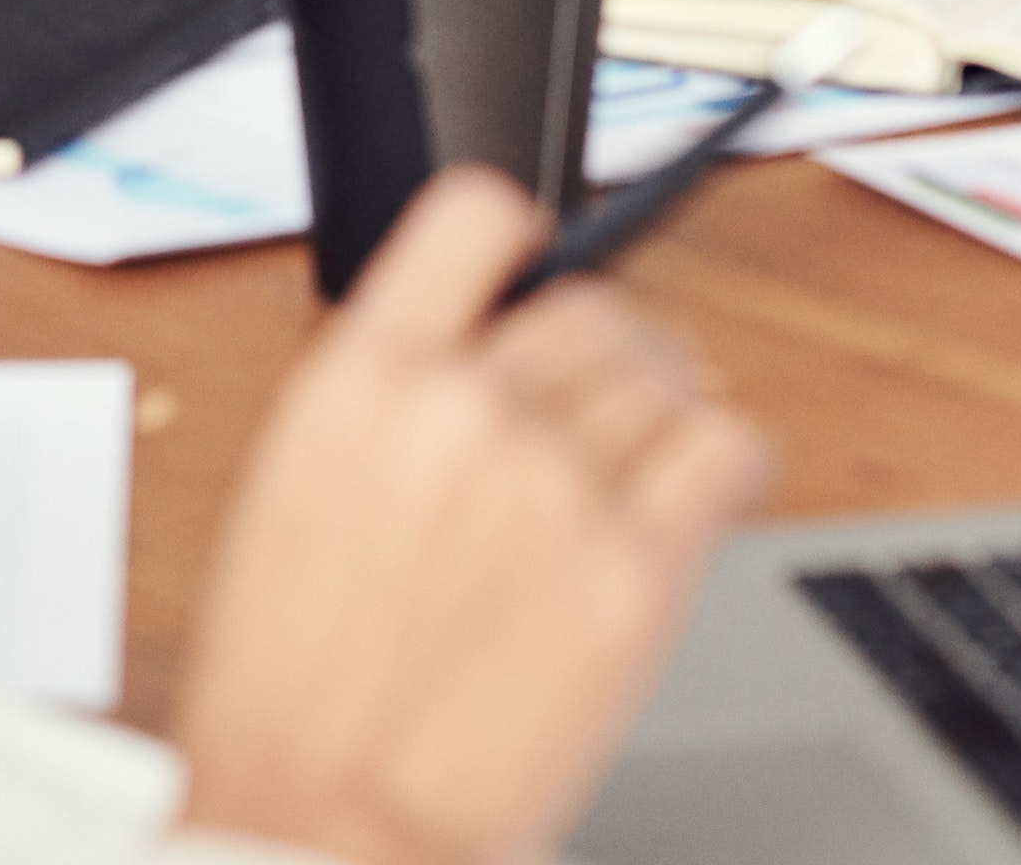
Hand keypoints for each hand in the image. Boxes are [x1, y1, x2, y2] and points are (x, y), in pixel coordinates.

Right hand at [177, 168, 770, 864]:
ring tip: (643, 461)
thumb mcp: (296, 489)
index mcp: (366, 377)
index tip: (537, 267)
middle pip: (593, 308)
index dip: (521, 237)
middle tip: (601, 406)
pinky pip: (727, 453)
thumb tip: (479, 361)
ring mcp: (560, 487)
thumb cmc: (294, 688)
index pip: (477, 215)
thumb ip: (393, 403)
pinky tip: (701, 490)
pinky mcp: (637, 574)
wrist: (330, 817)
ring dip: (664, 405)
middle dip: (605, 352)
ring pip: (667, 375)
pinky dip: (726, 460)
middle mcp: (470, 408)